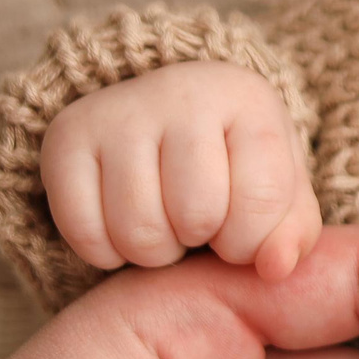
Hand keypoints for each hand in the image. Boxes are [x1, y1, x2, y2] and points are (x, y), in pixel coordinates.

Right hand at [42, 57, 323, 278]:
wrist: (164, 118)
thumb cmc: (235, 163)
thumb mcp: (280, 191)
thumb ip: (293, 234)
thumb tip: (276, 268)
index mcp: (248, 99)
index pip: (262, 199)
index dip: (251, 240)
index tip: (240, 231)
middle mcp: (181, 91)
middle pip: (197, 216)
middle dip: (200, 240)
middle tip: (196, 222)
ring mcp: (118, 110)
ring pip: (139, 232)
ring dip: (154, 252)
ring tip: (164, 221)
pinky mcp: (65, 136)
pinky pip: (84, 233)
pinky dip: (105, 252)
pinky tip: (121, 223)